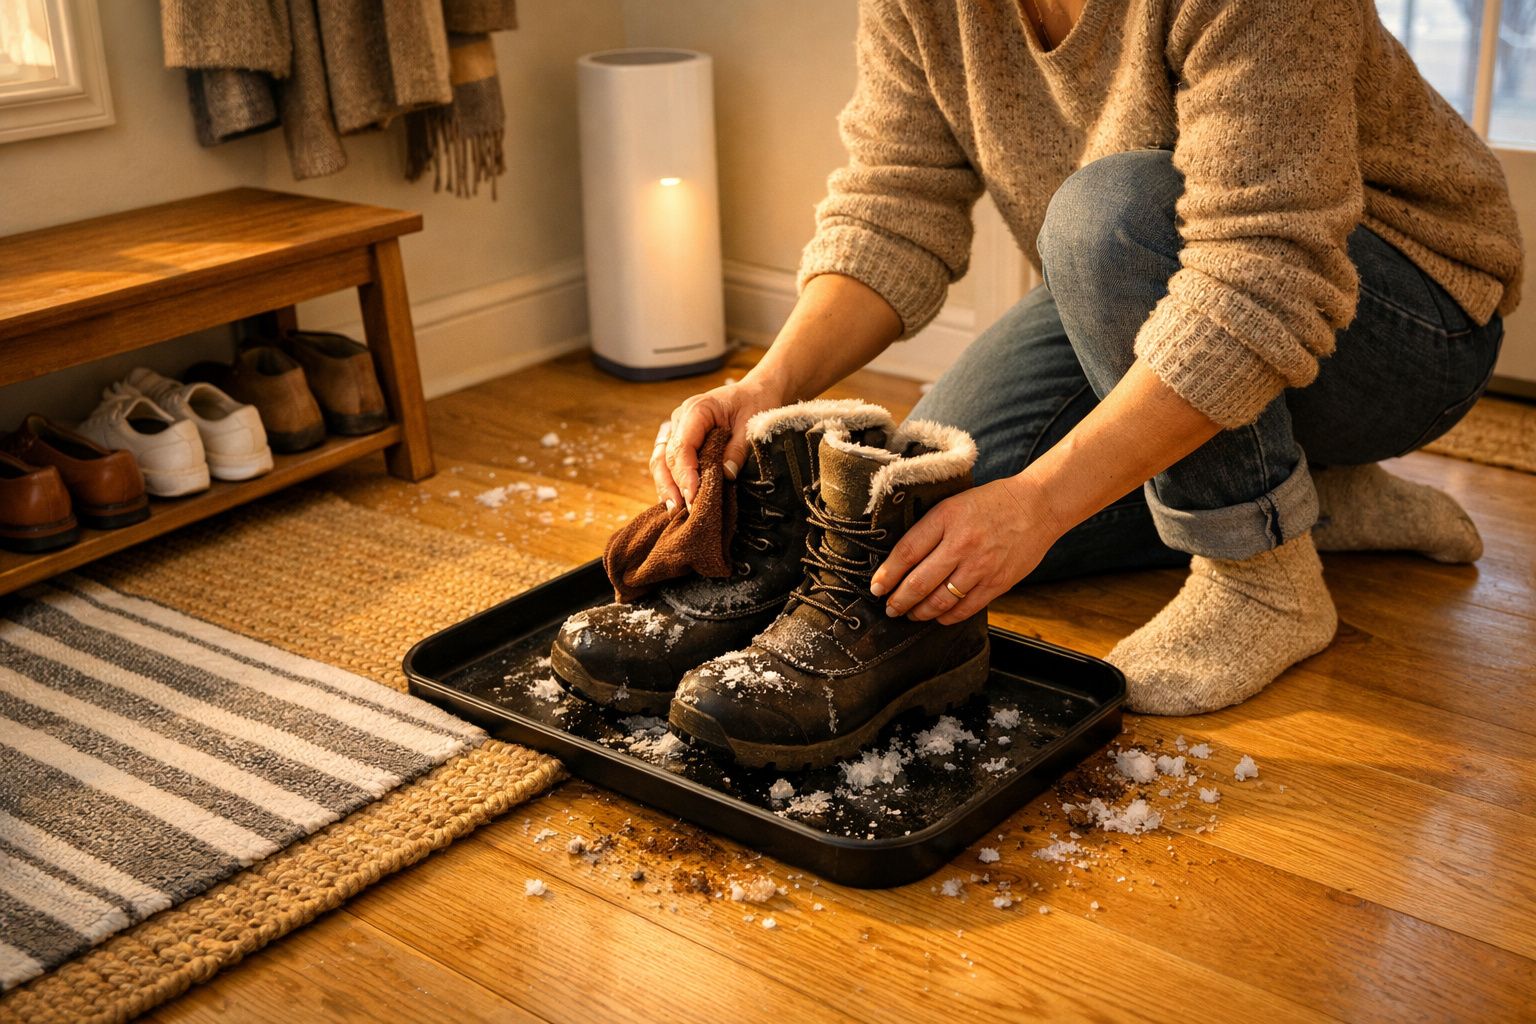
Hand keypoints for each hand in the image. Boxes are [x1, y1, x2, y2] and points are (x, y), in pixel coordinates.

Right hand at [652, 375, 785, 512]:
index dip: (685, 473)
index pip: (682, 446)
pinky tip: (675, 500)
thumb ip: (738, 449)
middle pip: (666, 456)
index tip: (693, 496)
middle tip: (682, 510)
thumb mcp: (752, 424)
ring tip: (674, 510)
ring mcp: (677, 429)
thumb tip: (726, 475)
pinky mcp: (680, 440)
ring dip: (666, 486)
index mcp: (697, 409)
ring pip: (661, 461)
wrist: (755, 392)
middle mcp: (680, 419)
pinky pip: (667, 462)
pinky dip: (670, 481)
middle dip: (673, 485)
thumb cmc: (754, 404)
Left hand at [869, 473, 1063, 624]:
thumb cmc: (993, 503)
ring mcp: (980, 566)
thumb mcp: (954, 504)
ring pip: (939, 600)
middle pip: (919, 582)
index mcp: (946, 518)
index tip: (877, 587)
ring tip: (910, 614)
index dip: (887, 574)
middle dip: (898, 600)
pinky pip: (965, 608)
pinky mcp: (997, 583)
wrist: (1038, 505)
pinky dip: (946, 617)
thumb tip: (902, 559)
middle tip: (890, 607)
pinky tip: (938, 616)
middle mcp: (961, 543)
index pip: (907, 552)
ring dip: (919, 612)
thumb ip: (930, 528)